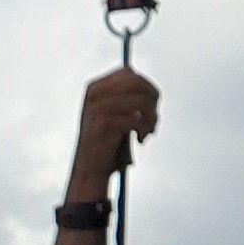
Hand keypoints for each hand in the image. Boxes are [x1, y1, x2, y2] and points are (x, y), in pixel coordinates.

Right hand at [70, 66, 159, 191]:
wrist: (90, 170)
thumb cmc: (107, 143)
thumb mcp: (114, 115)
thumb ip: (127, 99)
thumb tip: (153, 90)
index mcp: (95, 88)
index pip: (129, 73)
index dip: (146, 87)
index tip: (150, 106)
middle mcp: (95, 94)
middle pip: (137, 82)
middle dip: (153, 100)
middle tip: (153, 118)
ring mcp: (98, 108)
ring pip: (142, 101)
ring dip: (152, 118)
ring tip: (148, 131)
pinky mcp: (105, 124)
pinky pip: (137, 119)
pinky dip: (146, 129)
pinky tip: (141, 139)